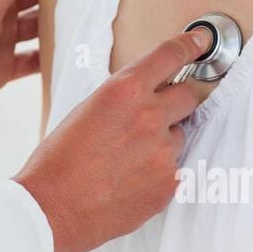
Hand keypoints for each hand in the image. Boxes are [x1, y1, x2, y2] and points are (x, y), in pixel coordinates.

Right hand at [14, 27, 212, 251]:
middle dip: (179, 99)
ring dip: (163, 140)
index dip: (189, 46)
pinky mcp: (169, 184)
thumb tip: (145, 96)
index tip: (200, 42)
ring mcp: (164, 152)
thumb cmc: (58, 160)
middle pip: (190, 95)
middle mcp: (150, 116)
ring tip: (128, 158)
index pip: (170, 56)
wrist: (52, 209)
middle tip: (159, 112)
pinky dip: (158, 171)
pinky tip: (129, 180)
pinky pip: (174, 168)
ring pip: (180, 136)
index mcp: (124, 90)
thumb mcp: (85, 110)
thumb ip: (121, 99)